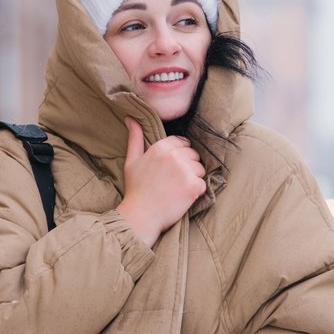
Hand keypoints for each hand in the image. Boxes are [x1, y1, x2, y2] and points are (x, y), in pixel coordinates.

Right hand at [116, 117, 206, 246]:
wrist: (141, 216)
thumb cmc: (136, 189)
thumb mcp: (132, 161)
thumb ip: (135, 138)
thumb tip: (130, 118)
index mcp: (161, 147)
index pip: (183, 142)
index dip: (180, 155)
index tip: (173, 168)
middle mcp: (174, 156)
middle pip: (194, 155)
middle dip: (188, 166)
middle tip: (174, 181)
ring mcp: (185, 171)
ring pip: (200, 169)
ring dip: (193, 179)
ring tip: (177, 189)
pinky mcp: (193, 186)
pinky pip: (203, 184)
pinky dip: (196, 192)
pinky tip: (182, 197)